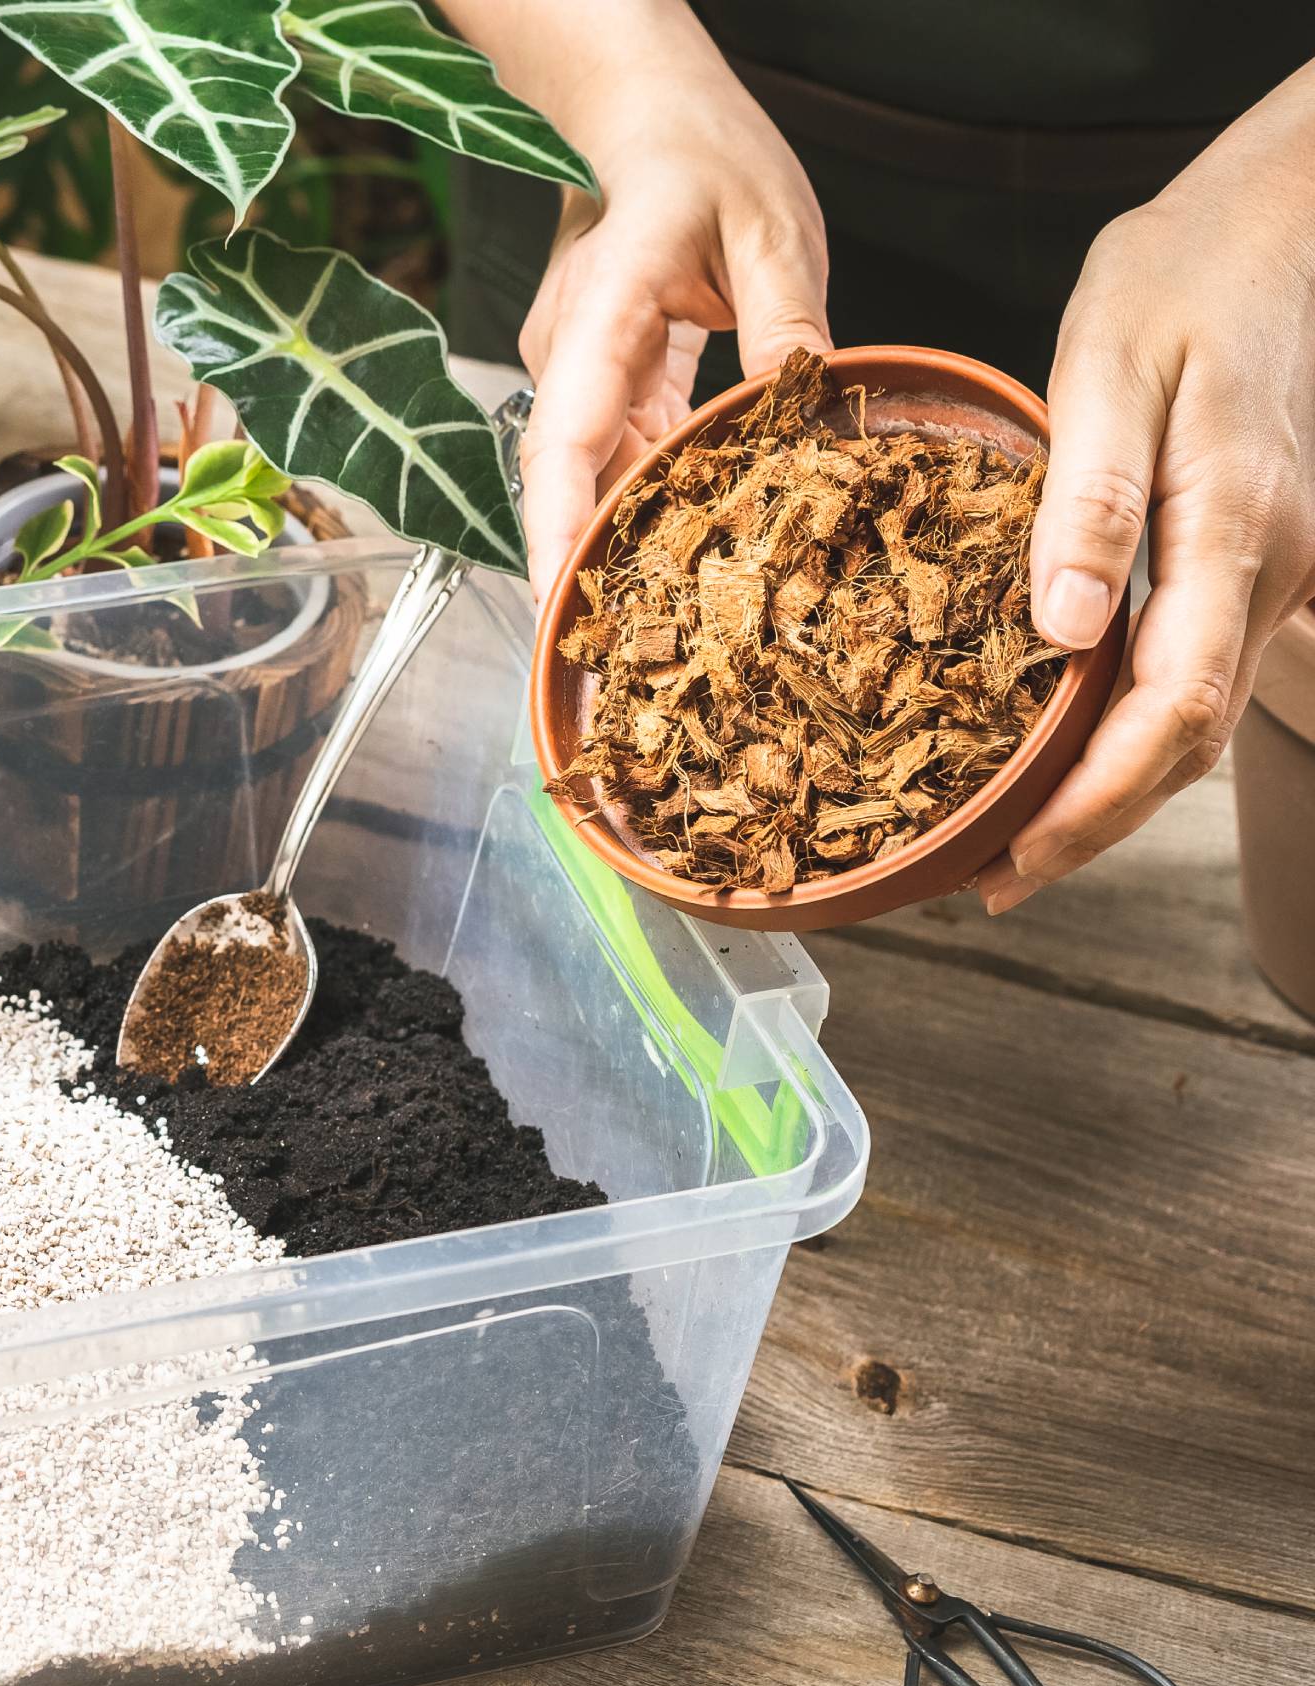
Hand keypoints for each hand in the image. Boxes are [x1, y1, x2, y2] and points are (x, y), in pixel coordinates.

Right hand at [514, 36, 828, 600]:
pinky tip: (687, 552)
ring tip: (662, 625)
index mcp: (602, 311)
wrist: (657, 125)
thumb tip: (799, 416)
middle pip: (565, 481)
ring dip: (620, 544)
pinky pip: (615, 461)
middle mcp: (571, 354)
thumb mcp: (771, 228)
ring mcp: (579, 375)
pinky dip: (646, 505)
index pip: (563, 438)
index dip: (557, 528)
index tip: (560, 601)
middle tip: (620, 660)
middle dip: (583, 568)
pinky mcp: (602, 388)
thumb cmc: (707, 160)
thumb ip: (784, 321)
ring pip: (589, 480)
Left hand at [979, 59, 1314, 915]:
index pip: (1169, 710)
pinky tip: (1066, 749)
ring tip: (1018, 843)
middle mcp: (1267, 570)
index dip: (1093, 803)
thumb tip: (1062, 631)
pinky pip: (1192, 674)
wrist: (1276, 220)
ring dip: (1112, 793)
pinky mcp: (1247, 560)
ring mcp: (1269, 570)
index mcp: (1231, 529)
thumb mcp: (1109, 365)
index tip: (1017, 857)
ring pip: (1195, 721)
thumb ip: (1086, 498)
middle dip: (1094, 826)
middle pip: (1186, 743)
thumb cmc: (1183, 277)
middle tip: (994, 880)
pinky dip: (1130, 734)